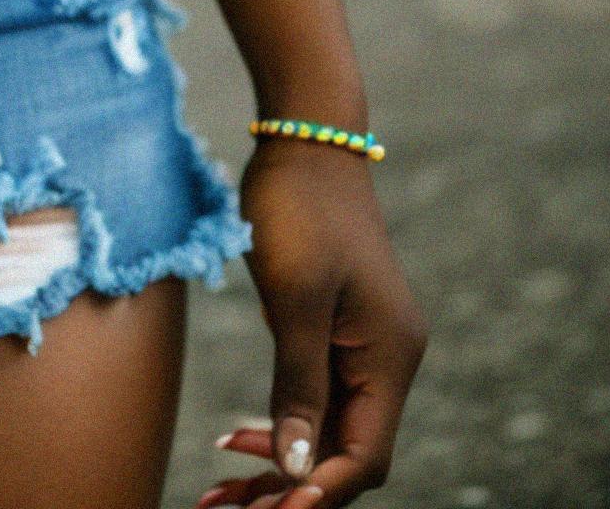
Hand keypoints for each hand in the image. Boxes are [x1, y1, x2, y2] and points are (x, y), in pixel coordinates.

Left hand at [195, 141, 425, 508]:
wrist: (305, 137)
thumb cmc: (300, 209)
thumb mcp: (295, 298)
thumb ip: (298, 384)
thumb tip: (294, 469)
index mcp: (390, 358)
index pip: (362, 456)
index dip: (316, 490)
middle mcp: (386, 362)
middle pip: (344, 452)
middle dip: (290, 488)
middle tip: (223, 508)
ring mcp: (364, 348)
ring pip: (325, 430)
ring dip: (279, 464)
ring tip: (219, 492)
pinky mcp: (337, 332)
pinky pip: (315, 398)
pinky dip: (280, 425)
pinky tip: (236, 438)